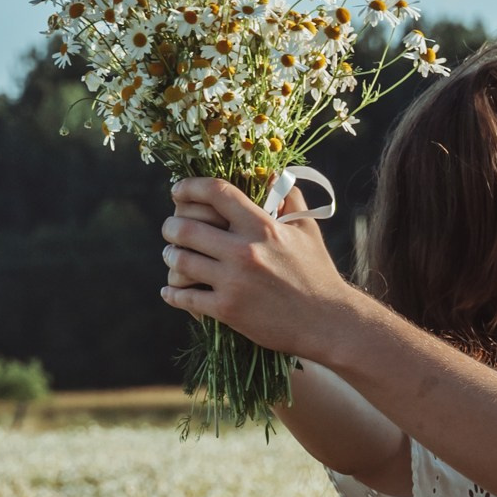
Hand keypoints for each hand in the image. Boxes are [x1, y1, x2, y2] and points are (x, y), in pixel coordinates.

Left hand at [160, 177, 357, 356]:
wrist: (326, 321)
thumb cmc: (317, 272)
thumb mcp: (307, 230)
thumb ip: (289, 198)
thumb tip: (273, 175)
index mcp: (262, 227)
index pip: (216, 193)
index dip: (190, 186)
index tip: (178, 190)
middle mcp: (245, 251)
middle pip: (186, 228)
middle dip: (171, 226)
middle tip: (171, 228)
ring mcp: (233, 282)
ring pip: (181, 260)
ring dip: (171, 256)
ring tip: (172, 255)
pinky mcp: (227, 310)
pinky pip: (185, 297)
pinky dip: (172, 293)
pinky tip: (170, 290)